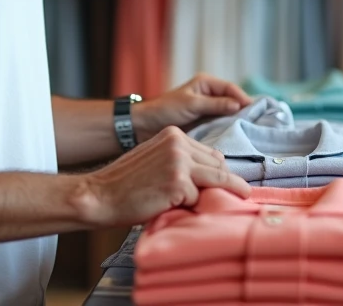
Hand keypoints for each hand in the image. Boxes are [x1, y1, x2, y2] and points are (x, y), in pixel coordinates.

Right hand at [75, 127, 250, 226]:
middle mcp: (178, 143)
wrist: (101, 195)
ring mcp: (179, 162)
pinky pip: (198, 197)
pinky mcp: (178, 183)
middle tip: (242, 193)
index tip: (230, 181)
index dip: (219, 169)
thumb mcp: (155, 157)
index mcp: (173, 134)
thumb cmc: (127, 183)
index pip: (209, 151)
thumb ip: (179, 159)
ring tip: (241, 198)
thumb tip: (211, 172)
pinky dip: (193, 205)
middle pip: (218, 163)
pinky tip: (181, 209)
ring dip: (224, 191)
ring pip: (216, 178)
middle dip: (227, 180)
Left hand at [132, 74, 253, 142]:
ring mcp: (208, 108)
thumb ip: (214, 104)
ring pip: (229, 112)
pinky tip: (237, 135)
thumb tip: (238, 105)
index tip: (255, 109)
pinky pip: (222, 123)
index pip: (230, 88)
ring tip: (251, 129)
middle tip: (258, 121)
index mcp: (206, 83)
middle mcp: (210, 94)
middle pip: (233, 99)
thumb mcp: (191, 105)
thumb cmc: (166, 110)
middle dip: (244, 109)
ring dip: (238, 119)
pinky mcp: (205, 121)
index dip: (244, 97)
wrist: (146, 125)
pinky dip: (230, 127)